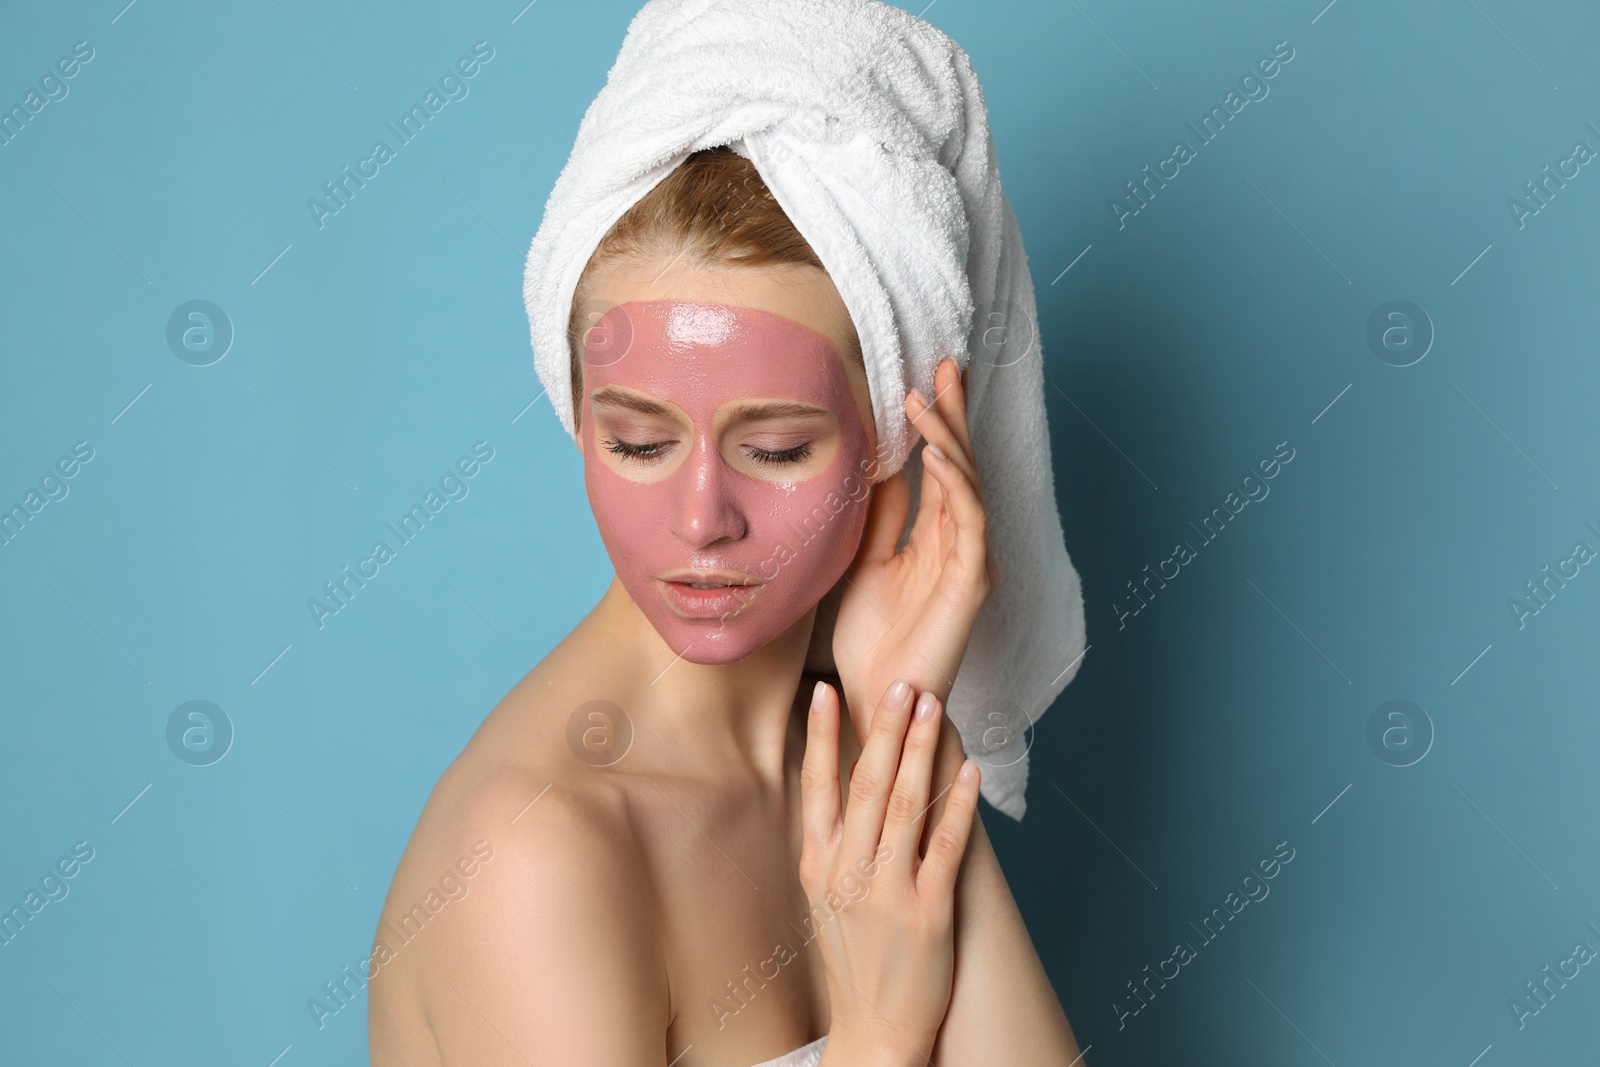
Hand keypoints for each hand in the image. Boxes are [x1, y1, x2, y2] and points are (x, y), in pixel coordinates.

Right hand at [800, 677, 980, 1063]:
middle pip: (866, 785)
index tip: (823, 690)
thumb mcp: (825, 895)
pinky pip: (947, 845)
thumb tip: (843, 776)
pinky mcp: (929, 912)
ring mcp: (888, 892)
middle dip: (883, 728)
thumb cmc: (854, 956)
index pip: (816, 786)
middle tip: (898, 683)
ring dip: (921, 750)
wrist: (874, 1027)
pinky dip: (960, 803)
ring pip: (906, 805)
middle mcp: (848, 872)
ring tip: (933, 707)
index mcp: (818, 864)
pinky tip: (971, 770)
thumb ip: (833, 838)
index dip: (819, 735)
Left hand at [831, 358, 995, 746]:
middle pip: (961, 464)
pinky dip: (955, 486)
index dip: (936, 421)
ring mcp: (969, 561)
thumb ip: (878, 516)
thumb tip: (878, 463)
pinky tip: (935, 455)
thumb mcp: (863, 560)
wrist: (874, 697)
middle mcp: (957, 543)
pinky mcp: (971, 583)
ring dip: (948, 438)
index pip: (939, 466)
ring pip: (968, 485)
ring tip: (926, 398)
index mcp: (932, 537)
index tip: (925, 375)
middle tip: (945, 364)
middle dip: (954, 413)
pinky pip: (969, 524)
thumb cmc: (869, 640)